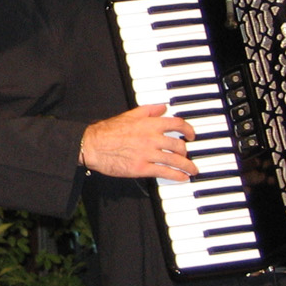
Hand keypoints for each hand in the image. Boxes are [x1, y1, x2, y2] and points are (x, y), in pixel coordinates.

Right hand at [80, 104, 198, 179]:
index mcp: (149, 124)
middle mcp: (151, 138)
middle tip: (187, 155)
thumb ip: (148, 110)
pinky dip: (176, 176)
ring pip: (175, 160)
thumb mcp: (129, 115)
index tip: (191, 135)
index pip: (177, 124)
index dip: (188, 130)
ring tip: (192, 170)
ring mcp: (147, 154)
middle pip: (179, 145)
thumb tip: (162, 107)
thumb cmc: (107, 131)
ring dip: (187, 166)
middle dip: (186, 152)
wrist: (92, 145)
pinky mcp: (141, 168)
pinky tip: (182, 177)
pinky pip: (164, 172)